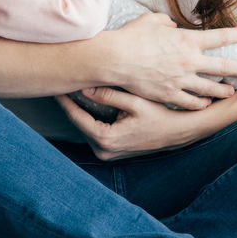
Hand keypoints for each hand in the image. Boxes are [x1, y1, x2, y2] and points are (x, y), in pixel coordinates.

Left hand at [55, 87, 214, 159]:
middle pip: (78, 123)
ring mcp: (107, 153)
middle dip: (69, 104)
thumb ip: (110, 96)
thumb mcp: (136, 103)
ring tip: (68, 91)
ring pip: (85, 128)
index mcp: (106, 139)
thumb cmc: (161, 116)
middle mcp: (104, 150)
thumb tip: (84, 89)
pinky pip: (94, 132)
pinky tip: (84, 103)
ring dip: (78, 111)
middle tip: (59, 84)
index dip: (65, 100)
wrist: (180, 132)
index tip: (56, 86)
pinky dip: (89, 118)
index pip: (76, 117)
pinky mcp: (112, 151)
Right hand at [101, 12, 236, 108]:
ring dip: (223, 90)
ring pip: (209, 88)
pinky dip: (200, 103)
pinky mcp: (169, 95)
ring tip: (232, 92)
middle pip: (223, 66)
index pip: (220, 37)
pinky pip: (190, 102)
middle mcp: (189, 61)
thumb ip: (168, 23)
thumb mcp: (152, 20)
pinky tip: (205, 103)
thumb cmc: (131, 37)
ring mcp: (180, 80)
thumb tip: (172, 27)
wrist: (115, 58)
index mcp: (187, 40)